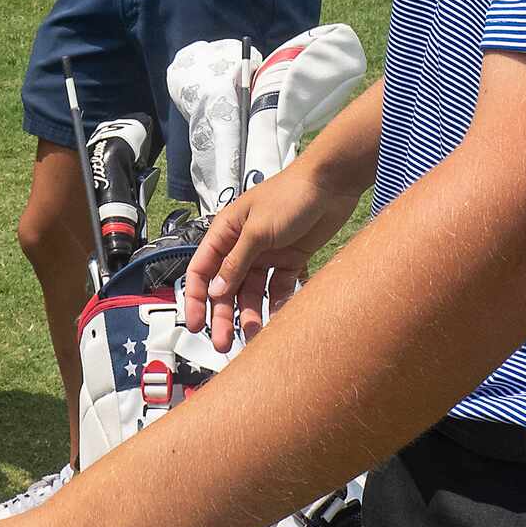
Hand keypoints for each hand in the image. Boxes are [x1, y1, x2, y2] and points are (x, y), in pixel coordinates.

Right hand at [181, 167, 361, 349]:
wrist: (331, 184)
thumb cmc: (289, 195)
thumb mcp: (257, 230)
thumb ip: (236, 262)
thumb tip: (216, 290)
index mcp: (226, 233)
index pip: (202, 270)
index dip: (195, 298)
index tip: (194, 325)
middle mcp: (242, 246)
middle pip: (226, 288)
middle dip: (223, 315)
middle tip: (223, 342)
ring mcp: (266, 255)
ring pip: (252, 293)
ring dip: (251, 315)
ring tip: (254, 336)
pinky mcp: (289, 261)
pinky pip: (279, 289)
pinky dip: (278, 305)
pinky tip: (279, 320)